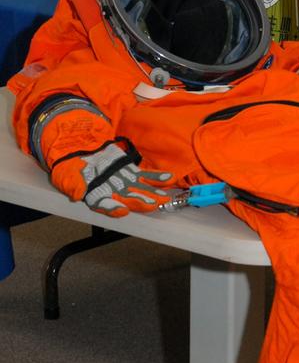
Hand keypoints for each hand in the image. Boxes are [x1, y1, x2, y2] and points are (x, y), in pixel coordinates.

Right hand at [51, 141, 173, 216]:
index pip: (105, 206)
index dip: (113, 209)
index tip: (122, 209)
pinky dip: (157, 177)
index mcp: (96, 197)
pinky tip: (169, 178)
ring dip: (153, 194)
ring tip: (164, 197)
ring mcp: (125, 184)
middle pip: (128, 200)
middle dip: (140, 202)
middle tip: (152, 204)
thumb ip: (72, 185)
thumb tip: (76, 194)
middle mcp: (113, 194)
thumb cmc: (70, 169)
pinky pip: (146, 176)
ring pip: (141, 190)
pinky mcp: (132, 173)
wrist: (79, 152)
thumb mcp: (65, 176)